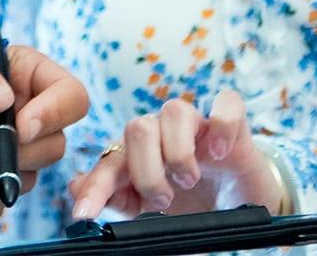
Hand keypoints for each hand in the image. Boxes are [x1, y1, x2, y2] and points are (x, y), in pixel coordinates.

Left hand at [67, 89, 282, 220]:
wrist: (241, 203)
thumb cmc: (194, 203)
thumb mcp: (153, 210)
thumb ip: (118, 198)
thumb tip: (75, 188)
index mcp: (140, 154)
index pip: (109, 162)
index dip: (95, 187)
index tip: (84, 214)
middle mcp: (164, 133)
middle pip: (138, 128)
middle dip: (147, 171)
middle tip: (163, 200)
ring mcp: (198, 125)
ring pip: (174, 110)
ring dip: (178, 152)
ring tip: (189, 181)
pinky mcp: (233, 123)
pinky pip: (226, 103)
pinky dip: (222, 125)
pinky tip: (219, 153)